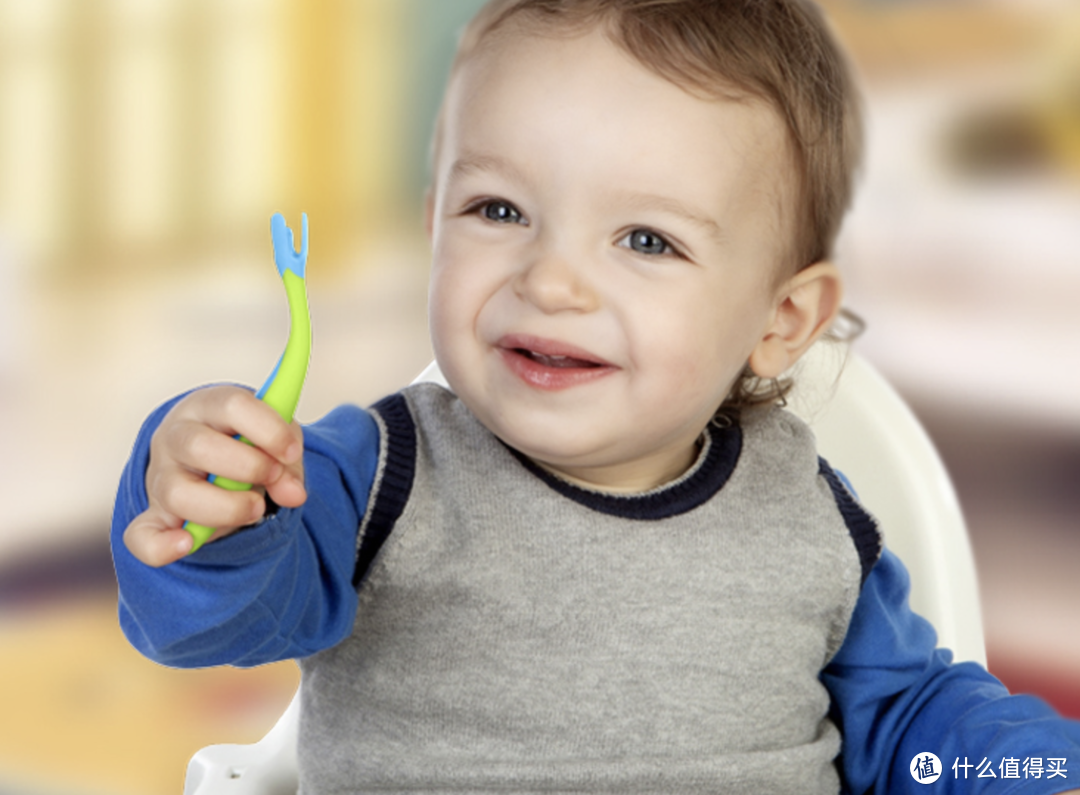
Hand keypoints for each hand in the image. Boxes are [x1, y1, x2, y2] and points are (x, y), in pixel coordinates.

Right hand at [123, 386, 306, 566]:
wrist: (214, 457)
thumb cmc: (249, 442)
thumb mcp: (275, 441)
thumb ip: (288, 464)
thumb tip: (294, 495)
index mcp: (208, 406)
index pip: (231, 406)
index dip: (267, 429)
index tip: (292, 452)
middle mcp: (176, 436)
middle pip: (197, 446)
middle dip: (247, 466)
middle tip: (273, 476)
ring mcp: (161, 477)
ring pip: (178, 493)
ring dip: (226, 507)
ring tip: (255, 507)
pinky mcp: (156, 515)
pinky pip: (142, 535)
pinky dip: (160, 546)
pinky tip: (187, 544)